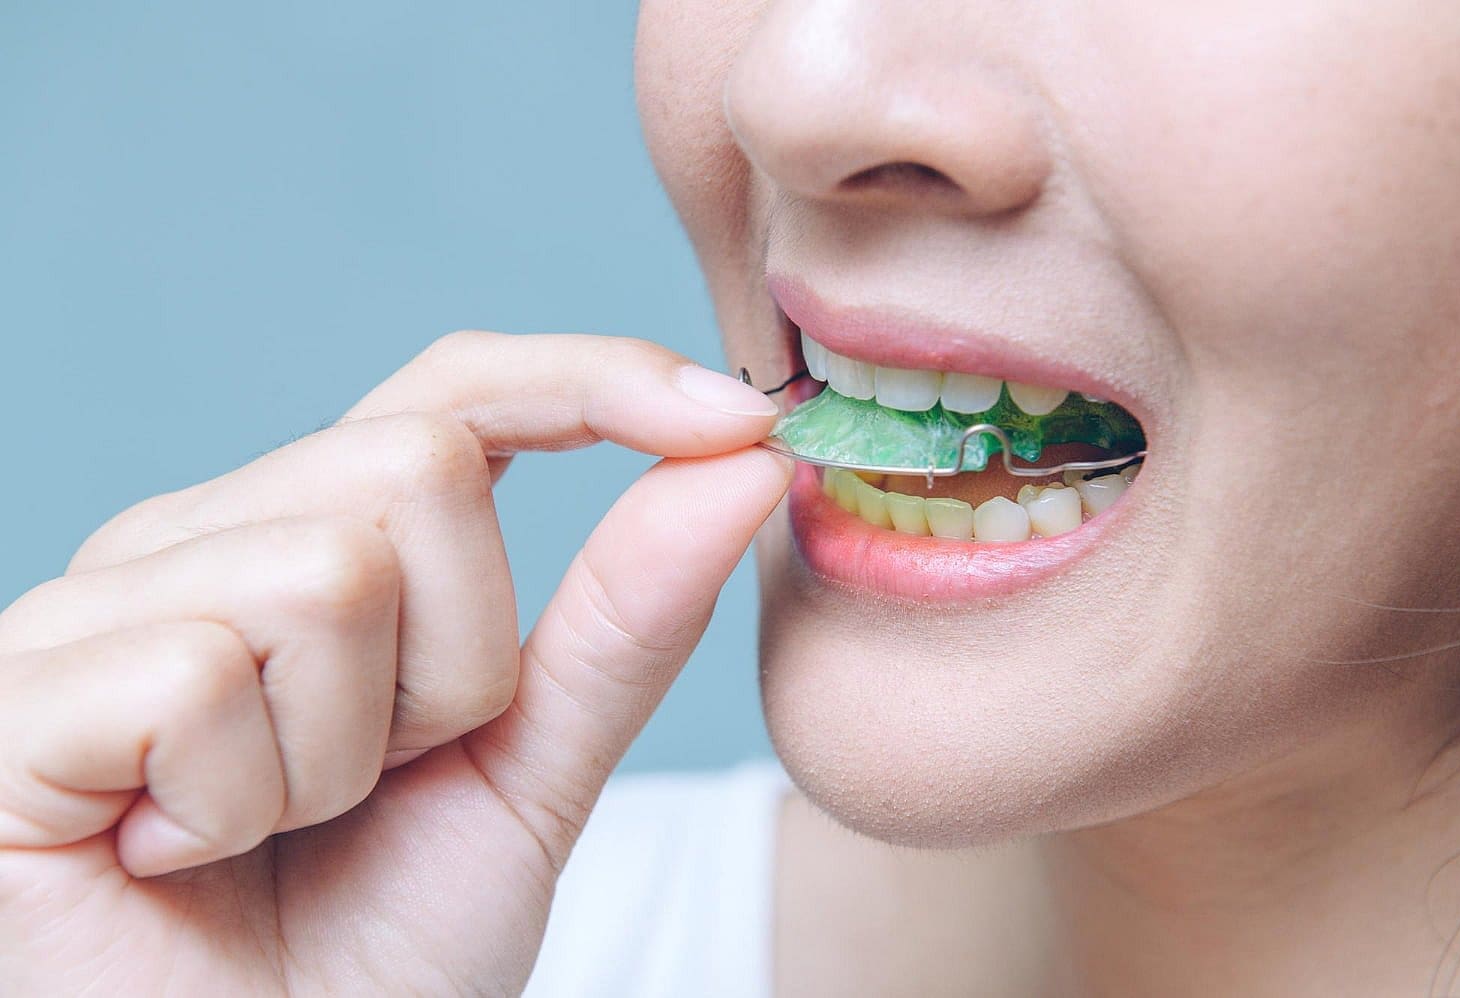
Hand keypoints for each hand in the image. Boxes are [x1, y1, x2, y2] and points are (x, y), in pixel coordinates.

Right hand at [0, 332, 789, 994]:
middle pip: (416, 470)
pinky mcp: (18, 701)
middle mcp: (197, 540)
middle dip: (459, 665)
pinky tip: (178, 853)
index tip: (741, 420)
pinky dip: (241, 801)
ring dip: (352, 748)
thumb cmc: (382, 943)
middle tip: (384, 780)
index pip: (456, 393)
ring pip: (325, 573)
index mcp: (311, 535)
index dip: (595, 384)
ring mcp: (94, 610)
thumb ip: (623, 617)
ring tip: (284, 825)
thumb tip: (742, 459)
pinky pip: (196, 676)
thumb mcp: (530, 767)